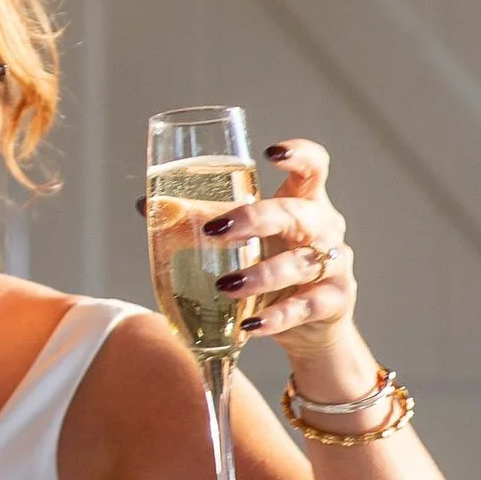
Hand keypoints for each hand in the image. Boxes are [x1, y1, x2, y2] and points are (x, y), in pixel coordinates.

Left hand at [204, 138, 362, 388]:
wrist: (309, 327)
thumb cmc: (272, 266)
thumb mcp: (246, 241)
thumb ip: (204, 220)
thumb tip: (146, 205)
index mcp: (305, 203)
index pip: (314, 169)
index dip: (299, 155)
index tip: (270, 153)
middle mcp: (324, 229)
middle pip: (298, 214)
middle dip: (256, 220)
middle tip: (216, 231)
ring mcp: (334, 265)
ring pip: (301, 264)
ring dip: (260, 275)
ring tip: (225, 285)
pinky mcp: (334, 301)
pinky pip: (305, 307)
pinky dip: (276, 317)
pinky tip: (250, 325)